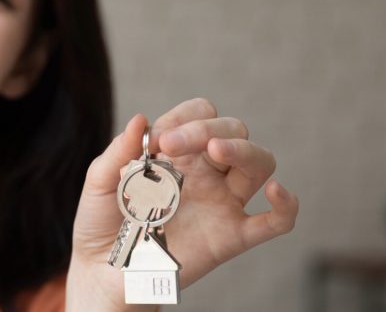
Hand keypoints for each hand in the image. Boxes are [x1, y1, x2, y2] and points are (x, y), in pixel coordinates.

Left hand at [66, 98, 298, 310]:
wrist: (103, 272)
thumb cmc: (103, 224)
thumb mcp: (100, 183)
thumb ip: (117, 151)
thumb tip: (141, 119)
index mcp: (178, 153)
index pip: (201, 114)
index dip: (185, 117)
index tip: (157, 139)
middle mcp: (206, 172)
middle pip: (234, 131)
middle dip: (208, 128)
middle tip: (173, 144)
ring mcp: (222, 203)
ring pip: (260, 164)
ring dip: (244, 150)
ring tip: (217, 150)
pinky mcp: (231, 237)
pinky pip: (275, 222)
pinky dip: (286, 206)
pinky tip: (277, 192)